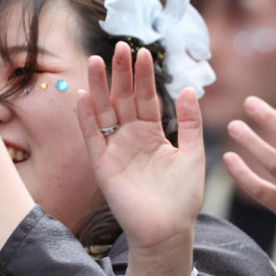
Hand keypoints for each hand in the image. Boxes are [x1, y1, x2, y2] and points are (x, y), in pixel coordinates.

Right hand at [76, 42, 204, 253]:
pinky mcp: (103, 165)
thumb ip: (189, 122)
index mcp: (153, 134)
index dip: (144, 77)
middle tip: (120, 46)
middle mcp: (131, 138)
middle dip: (121, 73)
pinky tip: (82, 96)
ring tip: (95, 60)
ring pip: (104, 112)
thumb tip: (189, 89)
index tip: (143, 52)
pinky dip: (86, 117)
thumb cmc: (183, 196)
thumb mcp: (193, 153)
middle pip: (124, 99)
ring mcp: (115, 150)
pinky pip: (92, 137)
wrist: (168, 230)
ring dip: (98, 87)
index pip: (147, 98)